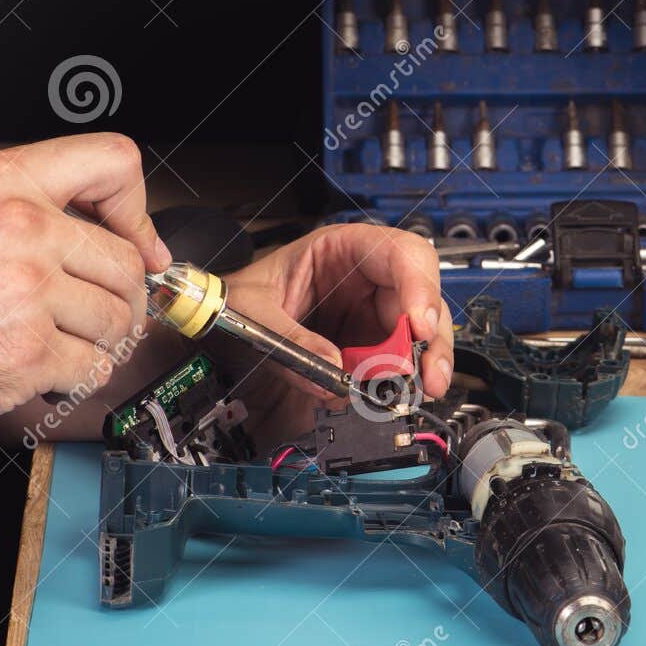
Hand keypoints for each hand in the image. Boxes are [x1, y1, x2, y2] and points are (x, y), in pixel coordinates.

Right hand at [0, 135, 169, 449]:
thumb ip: (20, 207)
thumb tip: (90, 228)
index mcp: (4, 185)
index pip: (113, 163)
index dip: (136, 209)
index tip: (140, 243)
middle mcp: (23, 230)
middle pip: (125, 263)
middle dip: (123, 298)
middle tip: (105, 314)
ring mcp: (29, 293)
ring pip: (117, 319)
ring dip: (101, 341)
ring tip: (67, 345)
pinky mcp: (30, 352)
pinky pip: (93, 366)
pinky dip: (78, 377)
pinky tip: (47, 371)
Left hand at [217, 224, 452, 440]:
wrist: (214, 328)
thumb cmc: (233, 301)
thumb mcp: (250, 311)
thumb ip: (289, 339)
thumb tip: (332, 368)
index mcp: (341, 248)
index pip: (400, 253)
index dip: (419, 285)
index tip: (419, 324)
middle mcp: (365, 280)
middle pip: (421, 298)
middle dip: (431, 336)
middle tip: (429, 374)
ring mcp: (370, 316)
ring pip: (420, 334)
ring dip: (425, 364)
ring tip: (420, 389)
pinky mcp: (367, 351)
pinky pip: (396, 366)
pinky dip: (402, 384)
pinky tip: (396, 396)